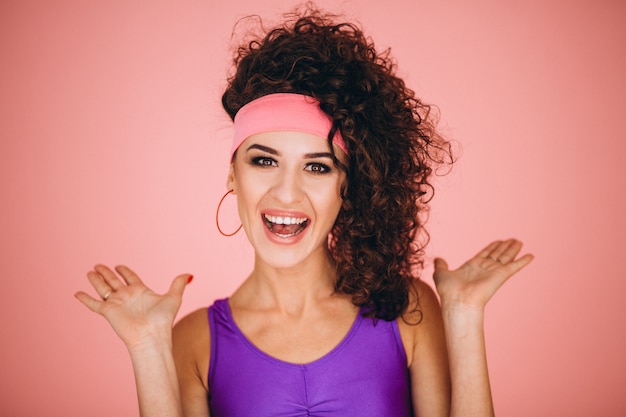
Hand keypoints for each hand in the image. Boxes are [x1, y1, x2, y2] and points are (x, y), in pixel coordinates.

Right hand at [75, 265, 191, 349]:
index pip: (130, 278)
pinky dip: (85, 299)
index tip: (119, 266)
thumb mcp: (173, 298)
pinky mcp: (108, 312)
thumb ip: (178, 284)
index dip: (124, 271)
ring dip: (96, 280)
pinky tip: (77, 293)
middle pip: (114, 281)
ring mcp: (117, 304)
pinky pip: (94, 304)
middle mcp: (127, 296)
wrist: (152, 336)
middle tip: (98, 265)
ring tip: (89, 272)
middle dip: (106, 273)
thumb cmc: (163, 320)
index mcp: (141, 291)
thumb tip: (189, 274)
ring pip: (103, 289)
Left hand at [433, 239, 532, 310]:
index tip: (498, 241)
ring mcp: (493, 272)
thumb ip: (440, 265)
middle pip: (497, 254)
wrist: (457, 301)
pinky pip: (514, 266)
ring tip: (519, 241)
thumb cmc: (448, 291)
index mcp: (472, 267)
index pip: (484, 254)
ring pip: (505, 257)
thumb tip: (437, 259)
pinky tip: (531, 256)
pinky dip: (523, 261)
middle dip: (504, 247)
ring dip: (513, 249)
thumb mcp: (441, 274)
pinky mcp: (501, 276)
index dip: (492, 247)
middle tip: (513, 239)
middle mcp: (484, 269)